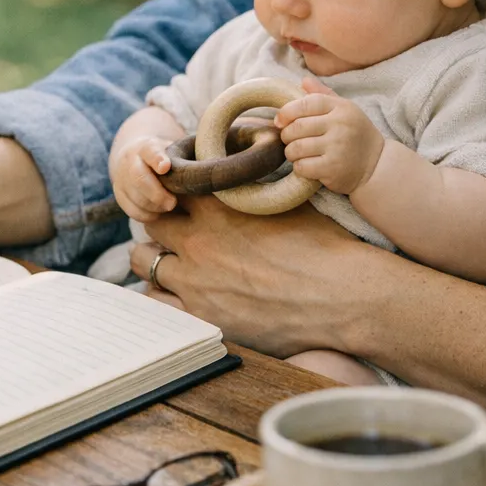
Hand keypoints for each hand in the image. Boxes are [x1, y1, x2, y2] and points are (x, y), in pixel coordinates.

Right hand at [110, 135, 177, 221]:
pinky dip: (145, 215)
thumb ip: (185, 158)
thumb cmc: (166, 157)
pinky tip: (157, 214)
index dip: (157, 159)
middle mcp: (130, 160)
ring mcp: (121, 177)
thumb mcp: (174, 151)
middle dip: (156, 194)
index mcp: (146, 146)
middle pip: (138, 177)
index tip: (165, 167)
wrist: (137, 158)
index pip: (150, 151)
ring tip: (168, 208)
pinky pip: (130, 209)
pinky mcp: (119, 193)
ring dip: (152, 206)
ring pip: (134, 196)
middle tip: (172, 203)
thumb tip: (205, 170)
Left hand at [128, 193, 372, 353]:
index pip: (171, 186)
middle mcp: (198, 240)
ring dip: (155, 257)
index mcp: (218, 206)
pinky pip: (156, 300)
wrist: (341, 296)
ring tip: (172, 262)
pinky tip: (178, 292)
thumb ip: (253, 187)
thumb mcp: (285, 203)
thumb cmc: (323, 247)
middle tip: (176, 231)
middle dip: (161, 223)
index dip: (173, 191)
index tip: (180, 199)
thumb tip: (247, 170)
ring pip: (144, 260)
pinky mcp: (201, 315)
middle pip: (152, 222)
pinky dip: (162, 293)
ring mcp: (195, 280)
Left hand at [274, 77, 383, 195]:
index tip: (279, 121)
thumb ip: (324, 95)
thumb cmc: (356, 134)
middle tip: (290, 140)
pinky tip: (307, 165)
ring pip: (296, 148)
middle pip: (296, 127)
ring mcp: (337, 147)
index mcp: (341, 107)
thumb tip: (303, 80)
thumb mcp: (345, 110)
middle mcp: (340, 125)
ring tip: (297, 153)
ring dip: (291, 153)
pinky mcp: (333, 168)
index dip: (286, 112)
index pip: (305, 103)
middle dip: (286, 135)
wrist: (377, 165)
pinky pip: (302, 166)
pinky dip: (299, 167)